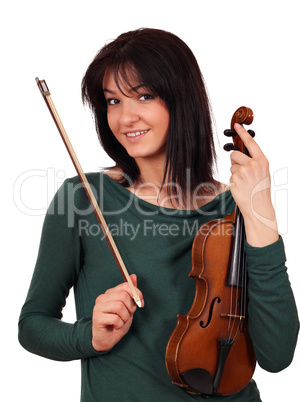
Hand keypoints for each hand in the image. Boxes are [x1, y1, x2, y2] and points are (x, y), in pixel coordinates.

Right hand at [92, 274, 143, 350]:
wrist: (107, 339)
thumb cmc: (117, 322)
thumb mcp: (128, 307)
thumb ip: (130, 292)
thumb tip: (133, 276)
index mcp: (110, 293)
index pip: (125, 286)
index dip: (136, 294)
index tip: (141, 303)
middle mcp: (102, 298)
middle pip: (123, 296)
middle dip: (130, 308)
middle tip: (128, 315)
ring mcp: (98, 307)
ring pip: (119, 307)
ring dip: (125, 317)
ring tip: (121, 321)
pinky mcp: (97, 318)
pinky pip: (115, 318)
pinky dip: (120, 324)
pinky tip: (116, 326)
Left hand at [229, 123, 277, 246]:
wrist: (258, 206)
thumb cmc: (260, 190)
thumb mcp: (263, 172)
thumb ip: (254, 162)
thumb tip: (241, 156)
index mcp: (262, 161)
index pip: (251, 143)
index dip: (242, 133)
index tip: (236, 124)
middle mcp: (253, 164)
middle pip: (234, 154)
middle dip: (234, 161)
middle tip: (241, 171)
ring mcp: (243, 171)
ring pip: (231, 166)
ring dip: (234, 172)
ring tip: (243, 182)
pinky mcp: (235, 179)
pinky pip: (230, 175)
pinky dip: (233, 181)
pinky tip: (240, 187)